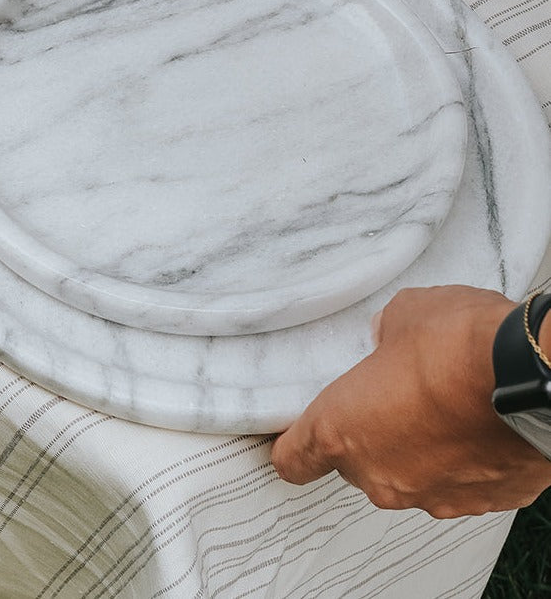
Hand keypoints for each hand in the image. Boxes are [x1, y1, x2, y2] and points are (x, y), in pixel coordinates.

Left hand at [270, 285, 550, 517]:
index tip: (293, 436)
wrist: (533, 380)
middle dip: (367, 434)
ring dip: (416, 449)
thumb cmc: (459, 347)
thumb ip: (381, 335)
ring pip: (407, 475)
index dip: (293, 446)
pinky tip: (475, 425)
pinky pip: (457, 484)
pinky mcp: (480, 502)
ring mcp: (432, 495)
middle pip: (354, 464)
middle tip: (390, 397)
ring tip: (441, 407)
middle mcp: (379, 474)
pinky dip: (461, 461)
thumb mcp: (401, 316)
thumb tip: (388, 339)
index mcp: (340, 430)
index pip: (294, 460)